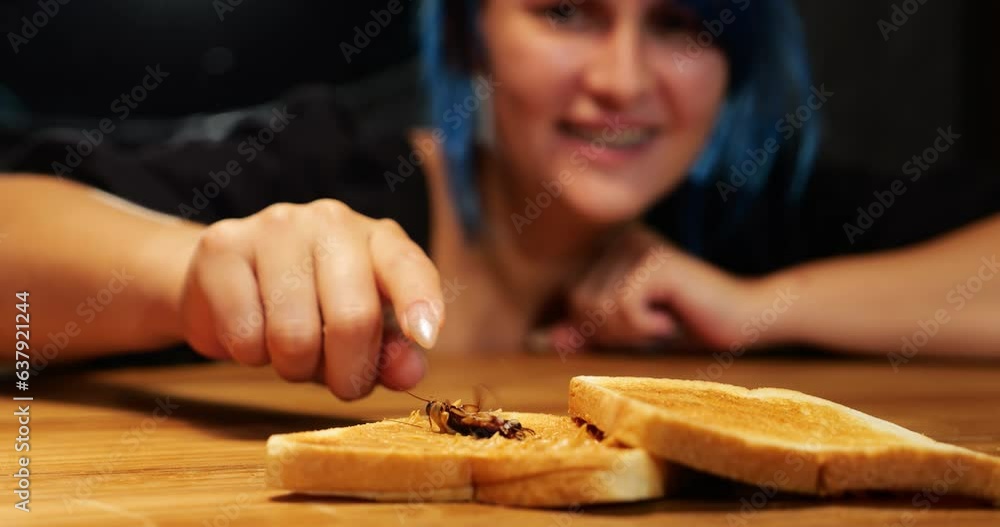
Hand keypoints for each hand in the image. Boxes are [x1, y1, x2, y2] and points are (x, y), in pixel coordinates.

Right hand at [178, 199, 443, 399]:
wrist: (226, 279)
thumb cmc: (310, 309)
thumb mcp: (361, 333)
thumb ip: (390, 353)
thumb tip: (409, 372)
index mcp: (377, 239)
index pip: (406, 265)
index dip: (420, 300)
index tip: (427, 336)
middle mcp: (331, 222)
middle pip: (352, 318)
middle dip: (347, 372)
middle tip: (340, 383)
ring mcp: (275, 227)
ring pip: (294, 334)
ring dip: (293, 367)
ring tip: (289, 351)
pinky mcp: (223, 244)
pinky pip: (244, 332)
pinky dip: (249, 355)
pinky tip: (251, 332)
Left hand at [541, 226, 787, 352]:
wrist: (744, 319)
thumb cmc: (685, 324)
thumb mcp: (625, 331)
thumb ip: (585, 331)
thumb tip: (537, 340)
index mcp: (611, 248)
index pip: (572, 300)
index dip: (600, 328)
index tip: (640, 323)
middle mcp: (621, 238)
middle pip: (581, 304)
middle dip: (616, 331)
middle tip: (655, 324)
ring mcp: (638, 246)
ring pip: (599, 309)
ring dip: (633, 331)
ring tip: (665, 318)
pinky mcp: (655, 261)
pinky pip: (623, 309)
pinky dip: (646, 327)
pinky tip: (674, 316)